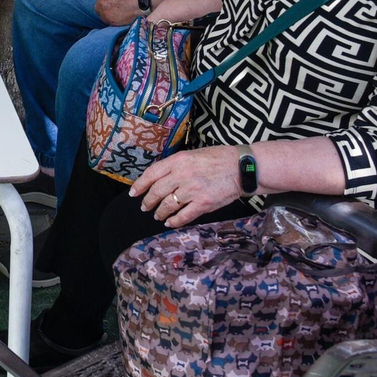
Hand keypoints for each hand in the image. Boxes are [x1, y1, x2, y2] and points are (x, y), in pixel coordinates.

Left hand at [94, 0, 143, 24]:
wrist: (142, 0)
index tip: (111, 1)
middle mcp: (100, 4)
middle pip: (99, 7)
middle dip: (105, 8)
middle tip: (114, 8)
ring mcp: (105, 14)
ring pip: (104, 16)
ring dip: (109, 15)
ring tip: (119, 13)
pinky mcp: (111, 23)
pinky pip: (110, 22)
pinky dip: (114, 20)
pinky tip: (121, 17)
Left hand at [130, 146, 244, 226]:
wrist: (243, 167)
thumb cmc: (219, 158)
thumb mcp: (193, 154)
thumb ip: (176, 165)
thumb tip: (160, 176)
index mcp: (178, 161)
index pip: (151, 174)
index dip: (140, 185)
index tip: (134, 193)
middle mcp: (182, 175)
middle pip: (157, 192)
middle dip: (148, 201)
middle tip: (145, 206)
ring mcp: (192, 191)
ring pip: (167, 205)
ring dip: (160, 212)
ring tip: (158, 215)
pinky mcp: (203, 204)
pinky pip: (183, 216)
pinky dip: (174, 221)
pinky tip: (170, 223)